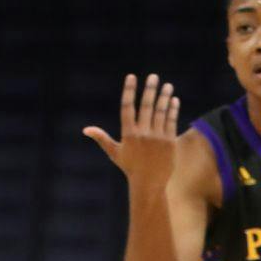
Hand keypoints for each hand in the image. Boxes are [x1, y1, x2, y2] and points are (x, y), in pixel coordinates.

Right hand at [82, 73, 180, 190]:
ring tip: (167, 85)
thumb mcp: (115, 152)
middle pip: (146, 106)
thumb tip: (86, 130)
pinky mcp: (169, 142)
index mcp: (128, 133)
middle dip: (150, 89)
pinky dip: (173, 110)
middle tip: (154, 76)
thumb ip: (102, 138)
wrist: (149, 183)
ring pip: (161, 112)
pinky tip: (174, 99)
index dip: (129, 90)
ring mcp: (157, 137)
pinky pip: (171, 122)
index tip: (132, 76)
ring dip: (165, 97)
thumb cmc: (130, 168)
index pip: (127, 106)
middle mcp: (143, 133)